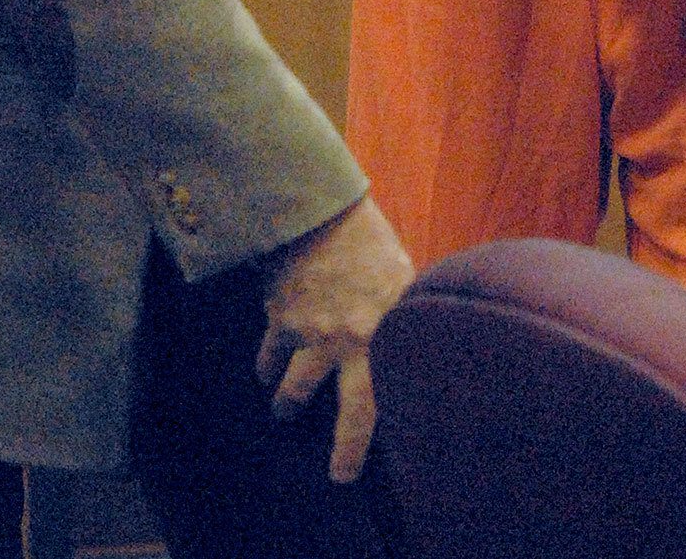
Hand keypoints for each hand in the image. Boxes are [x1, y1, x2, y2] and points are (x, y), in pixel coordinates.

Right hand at [257, 195, 414, 481]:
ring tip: (283, 411)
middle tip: (340, 474)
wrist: (317, 210)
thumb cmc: (367, 241)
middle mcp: (349, 344)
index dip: (386, 432)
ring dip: (288, 404)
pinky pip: (268, 356)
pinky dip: (266, 364)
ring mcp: (312, 336)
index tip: (388, 452)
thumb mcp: (400, 276)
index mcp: (383, 333)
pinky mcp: (280, 321)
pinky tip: (266, 368)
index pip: (390, 397)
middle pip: (348, 414)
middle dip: (344, 450)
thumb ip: (402, 311)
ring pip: (294, 391)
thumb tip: (419, 332)